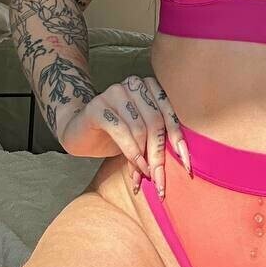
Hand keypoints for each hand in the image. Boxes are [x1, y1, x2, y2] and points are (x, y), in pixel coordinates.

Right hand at [58, 71, 191, 197]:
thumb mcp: (141, 136)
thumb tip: (182, 165)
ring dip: (144, 158)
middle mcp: (135, 84)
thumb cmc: (115, 133)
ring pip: (140, 128)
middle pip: (156, 123)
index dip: (179, 141)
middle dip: (159, 156)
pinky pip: (121, 131)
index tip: (187, 166)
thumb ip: (157, 140)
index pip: (169, 114)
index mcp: (150, 87)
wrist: (78, 130)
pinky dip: (131, 153)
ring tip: (144, 177)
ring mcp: (115, 92)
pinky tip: (135, 169)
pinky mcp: (98, 106)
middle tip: (161, 182)